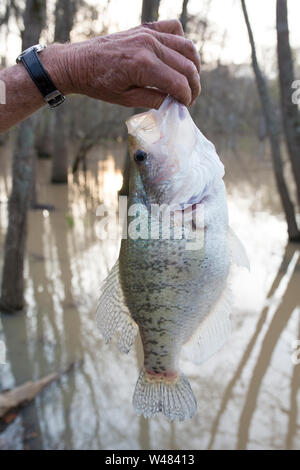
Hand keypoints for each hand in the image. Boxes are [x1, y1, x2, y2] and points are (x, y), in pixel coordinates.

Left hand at [62, 19, 200, 107]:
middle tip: (190, 99)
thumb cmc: (100, 84)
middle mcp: (149, 45)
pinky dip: (181, 41)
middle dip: (193, 86)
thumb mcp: (127, 99)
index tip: (186, 106)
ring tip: (189, 81)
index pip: (178, 83)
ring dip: (193, 66)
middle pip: (187, 66)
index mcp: (143, 65)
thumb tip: (175, 103)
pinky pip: (173, 28)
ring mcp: (148, 34)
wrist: (79, 63)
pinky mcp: (145, 28)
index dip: (187, 97)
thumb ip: (154, 99)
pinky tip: (177, 57)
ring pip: (186, 47)